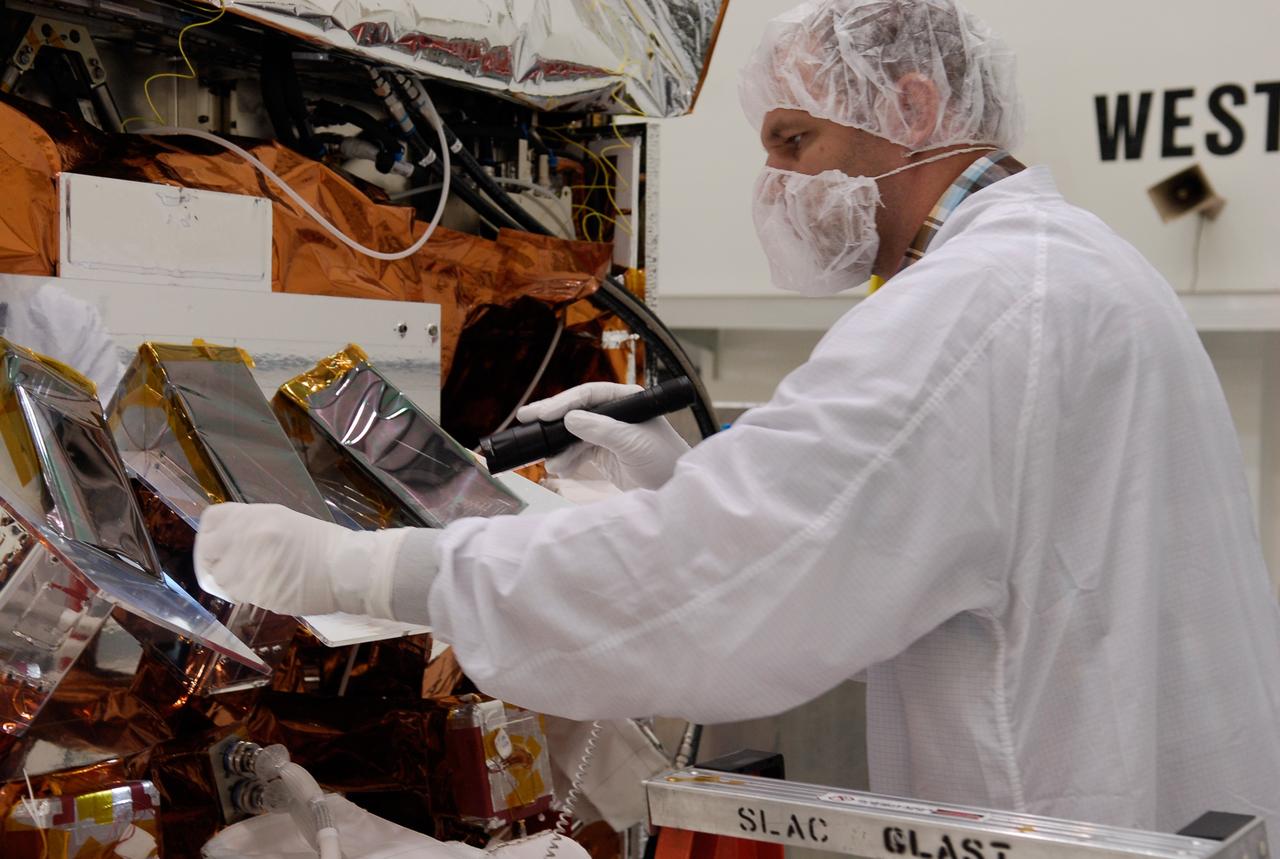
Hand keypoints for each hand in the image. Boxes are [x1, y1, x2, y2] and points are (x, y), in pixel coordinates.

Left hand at [194, 503, 411, 617]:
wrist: (348, 568)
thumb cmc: (322, 544)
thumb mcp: (285, 521)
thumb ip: (253, 527)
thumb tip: (229, 541)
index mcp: (256, 515)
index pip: (211, 520)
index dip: (211, 535)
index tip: (218, 545)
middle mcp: (247, 536)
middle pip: (207, 550)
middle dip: (214, 561)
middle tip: (230, 568)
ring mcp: (250, 565)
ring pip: (220, 577)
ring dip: (231, 581)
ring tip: (256, 580)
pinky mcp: (256, 591)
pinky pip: (239, 594)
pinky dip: (248, 594)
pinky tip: (269, 588)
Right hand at [516, 383, 690, 490]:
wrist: (673, 490)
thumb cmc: (665, 460)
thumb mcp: (633, 443)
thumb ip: (602, 430)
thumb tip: (570, 418)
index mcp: (627, 400)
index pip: (590, 394)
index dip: (565, 402)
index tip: (544, 413)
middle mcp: (616, 413)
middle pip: (577, 410)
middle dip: (552, 418)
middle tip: (526, 418)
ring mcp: (608, 434)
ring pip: (573, 434)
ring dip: (559, 447)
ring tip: (550, 460)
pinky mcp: (603, 454)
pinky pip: (577, 452)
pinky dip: (566, 460)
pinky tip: (560, 468)